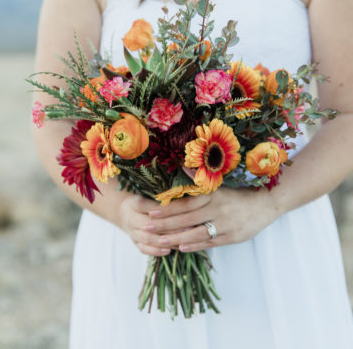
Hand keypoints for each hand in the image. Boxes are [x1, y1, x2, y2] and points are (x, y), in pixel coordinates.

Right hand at [118, 194, 211, 255]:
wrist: (124, 213)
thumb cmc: (143, 201)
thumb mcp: (149, 194)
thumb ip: (162, 198)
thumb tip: (184, 200)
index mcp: (135, 203)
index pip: (149, 207)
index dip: (164, 211)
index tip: (182, 212)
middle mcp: (131, 218)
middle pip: (149, 225)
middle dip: (168, 228)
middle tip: (187, 229)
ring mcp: (132, 232)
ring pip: (147, 238)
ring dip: (164, 241)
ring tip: (180, 242)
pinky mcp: (135, 242)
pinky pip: (144, 249)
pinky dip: (156, 251)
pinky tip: (168, 251)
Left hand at [138, 187, 282, 252]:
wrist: (267, 203)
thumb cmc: (239, 195)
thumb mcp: (221, 185)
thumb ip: (200, 180)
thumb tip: (182, 166)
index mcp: (213, 195)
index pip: (186, 202)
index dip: (168, 207)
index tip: (151, 210)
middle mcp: (217, 209)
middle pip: (187, 218)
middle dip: (166, 223)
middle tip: (147, 226)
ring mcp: (225, 224)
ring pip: (197, 232)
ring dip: (177, 237)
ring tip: (160, 240)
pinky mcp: (233, 237)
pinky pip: (211, 242)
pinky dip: (196, 245)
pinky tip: (182, 248)